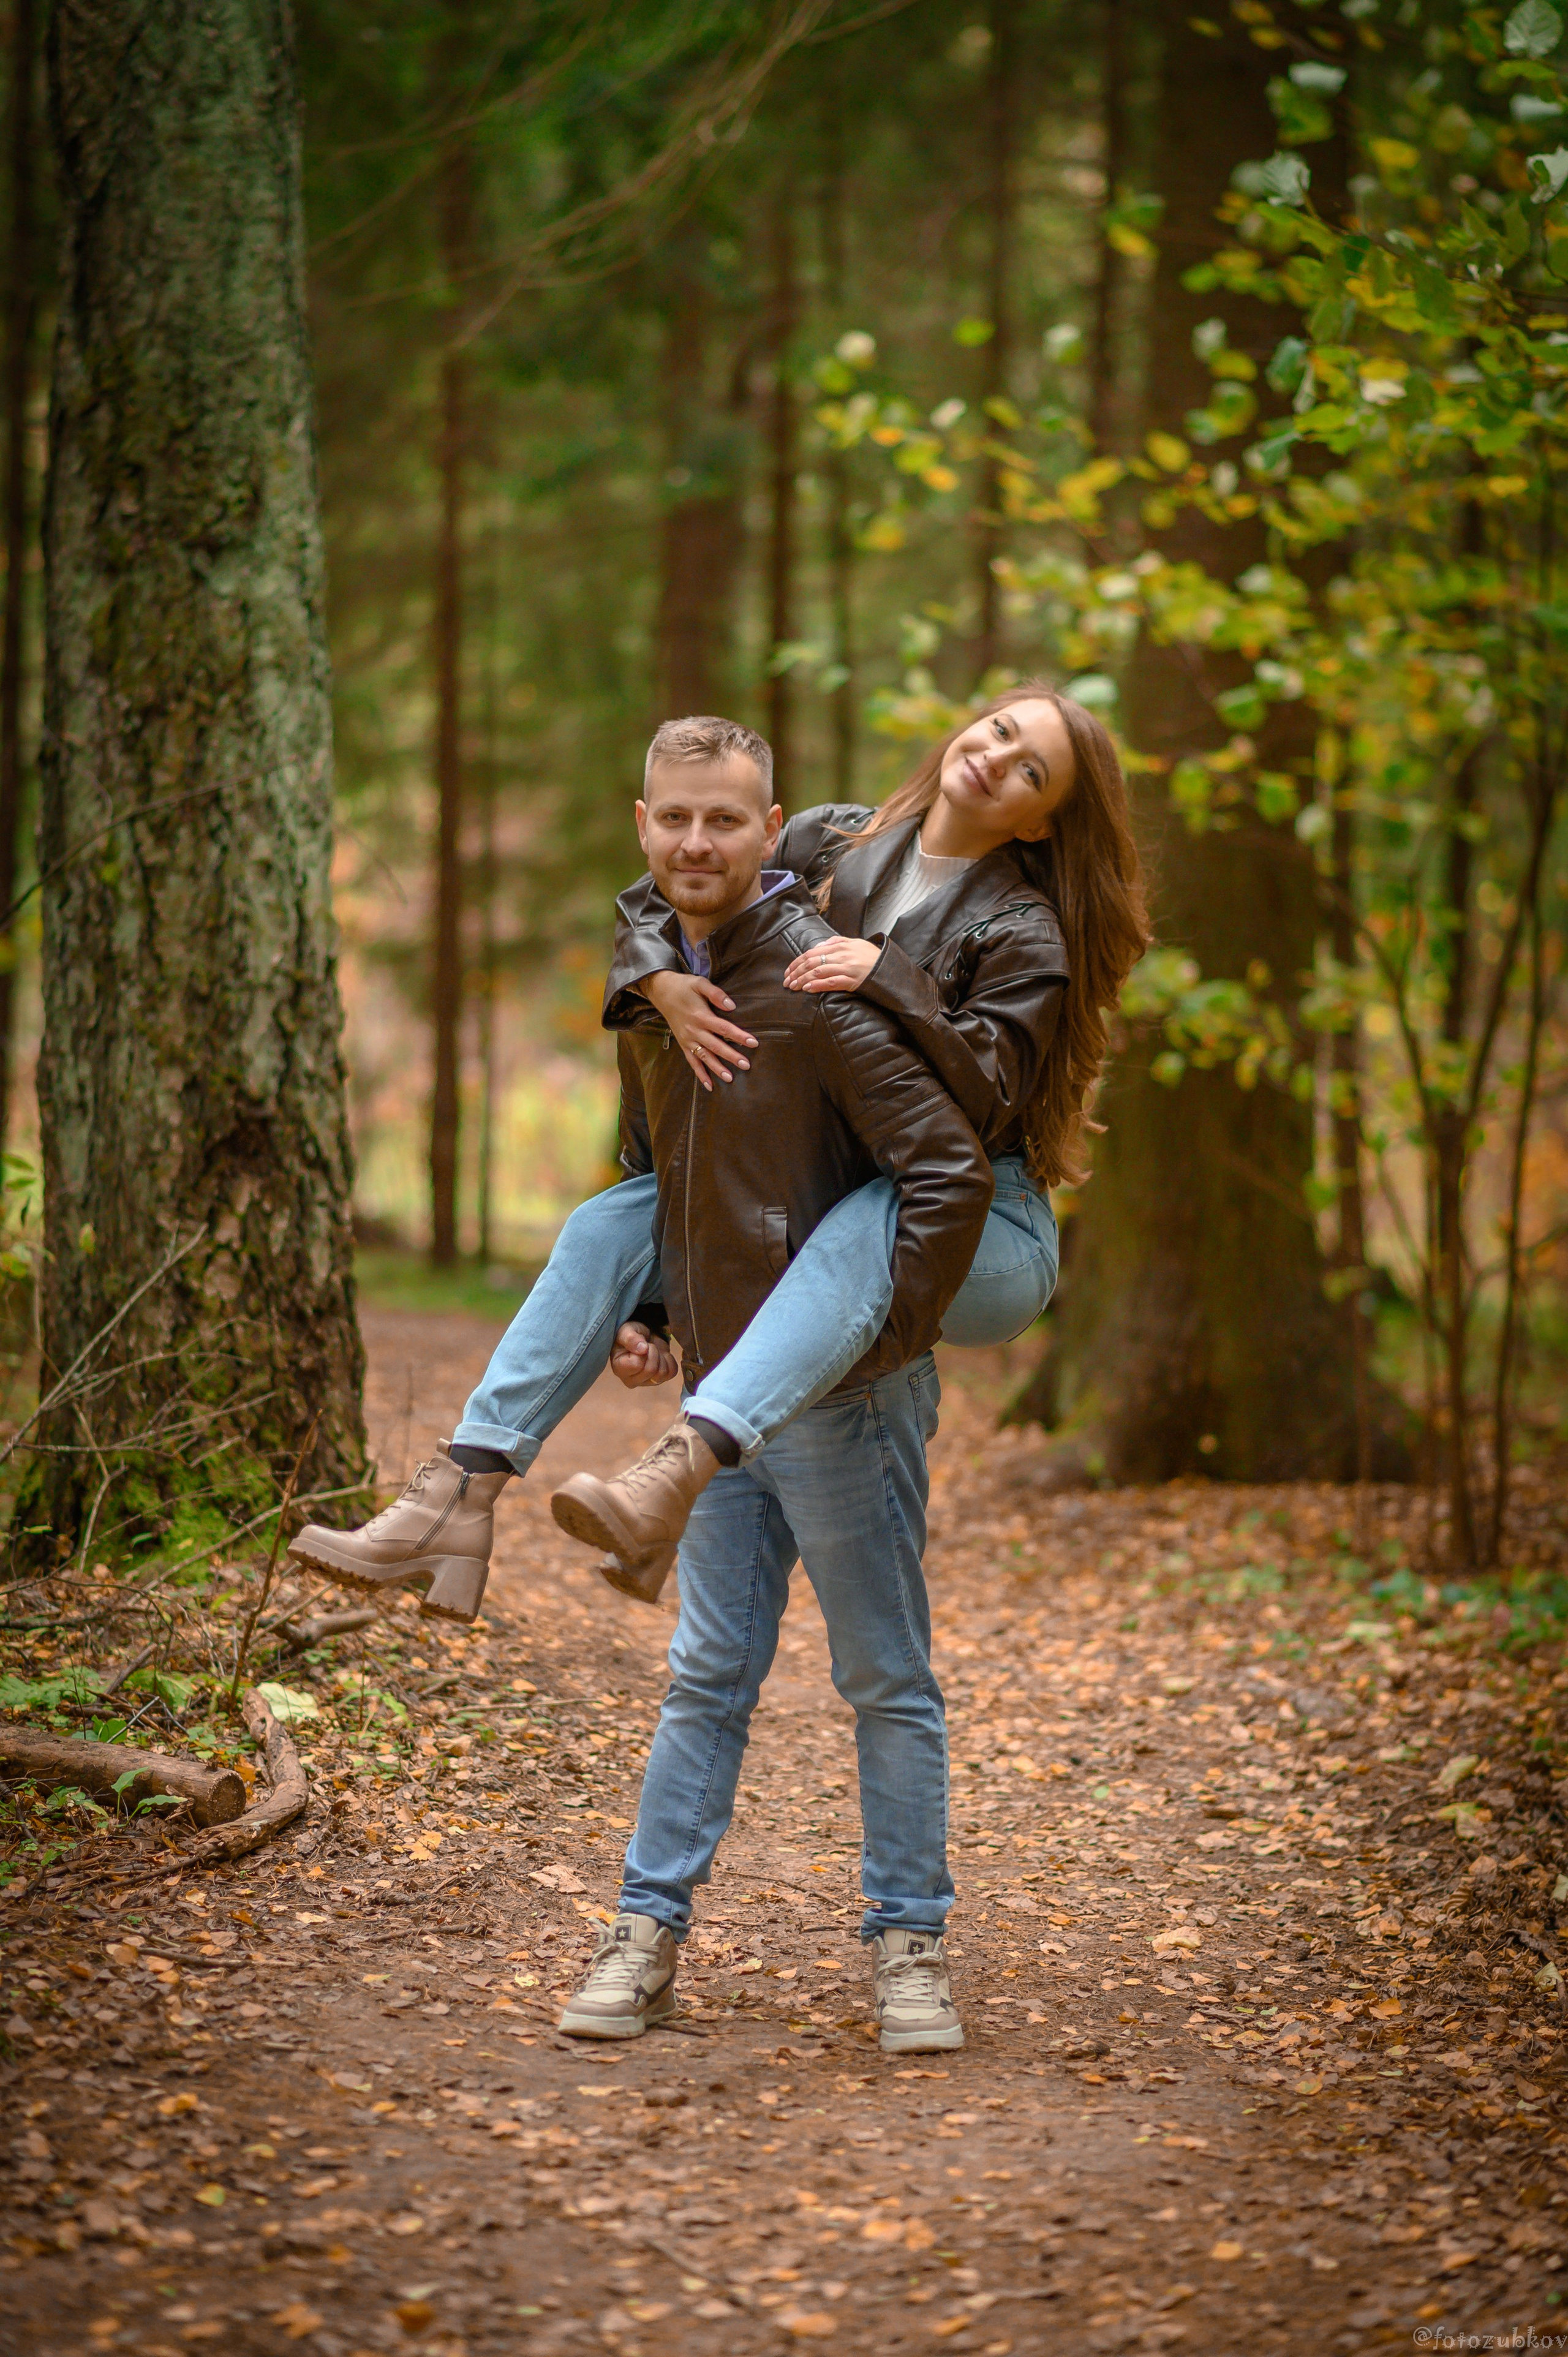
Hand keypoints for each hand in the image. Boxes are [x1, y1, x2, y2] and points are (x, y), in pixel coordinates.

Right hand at [609, 1321, 679, 1388]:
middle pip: (651, 1370)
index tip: (641, 1343)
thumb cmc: (630, 1335)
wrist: (642, 1338)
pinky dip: (670, 1361)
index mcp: (619, 1369)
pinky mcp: (659, 1380)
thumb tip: (642, 1349)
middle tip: (648, 1345)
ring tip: (654, 1350)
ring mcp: (646, 1382)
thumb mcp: (626, 1331)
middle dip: (653, 1352)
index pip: (636, 1364)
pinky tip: (661, 1355)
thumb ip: (630, 1338)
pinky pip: (671, 1372)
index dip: (643, 1351)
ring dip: (661, 1357)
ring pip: (662, 1373)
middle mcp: (631, 1380)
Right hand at [643, 970, 756, 1091]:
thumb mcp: (699, 983)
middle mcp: (694, 1030)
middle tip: (746, 1065)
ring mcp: (688, 1039)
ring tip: (730, 1078)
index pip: (723, 1028)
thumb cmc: (684, 986)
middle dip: (731, 1056)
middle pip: (716, 1046)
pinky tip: (709, 1085)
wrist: (661, 992)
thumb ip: (716, 994)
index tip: (753, 1043)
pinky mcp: (683, 1044)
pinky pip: (692, 1061)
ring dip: (717, 1069)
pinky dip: (700, 1074)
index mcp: (701, 1016)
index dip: (739, 1036)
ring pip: (704, 1057)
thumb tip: (732, 1006)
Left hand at [783, 936, 882, 994]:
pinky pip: (831, 983)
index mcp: (840, 946)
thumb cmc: (871, 956)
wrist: (889, 967)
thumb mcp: (854, 943)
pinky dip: (818, 985)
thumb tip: (819, 946)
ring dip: (803, 980)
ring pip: (818, 972)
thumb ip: (836, 942)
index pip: (811, 953)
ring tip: (793, 987)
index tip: (788, 971)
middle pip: (812, 962)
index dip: (797, 962)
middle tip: (787, 982)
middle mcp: (841, 955)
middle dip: (796, 972)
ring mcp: (847, 968)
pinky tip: (808, 988)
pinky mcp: (853, 981)